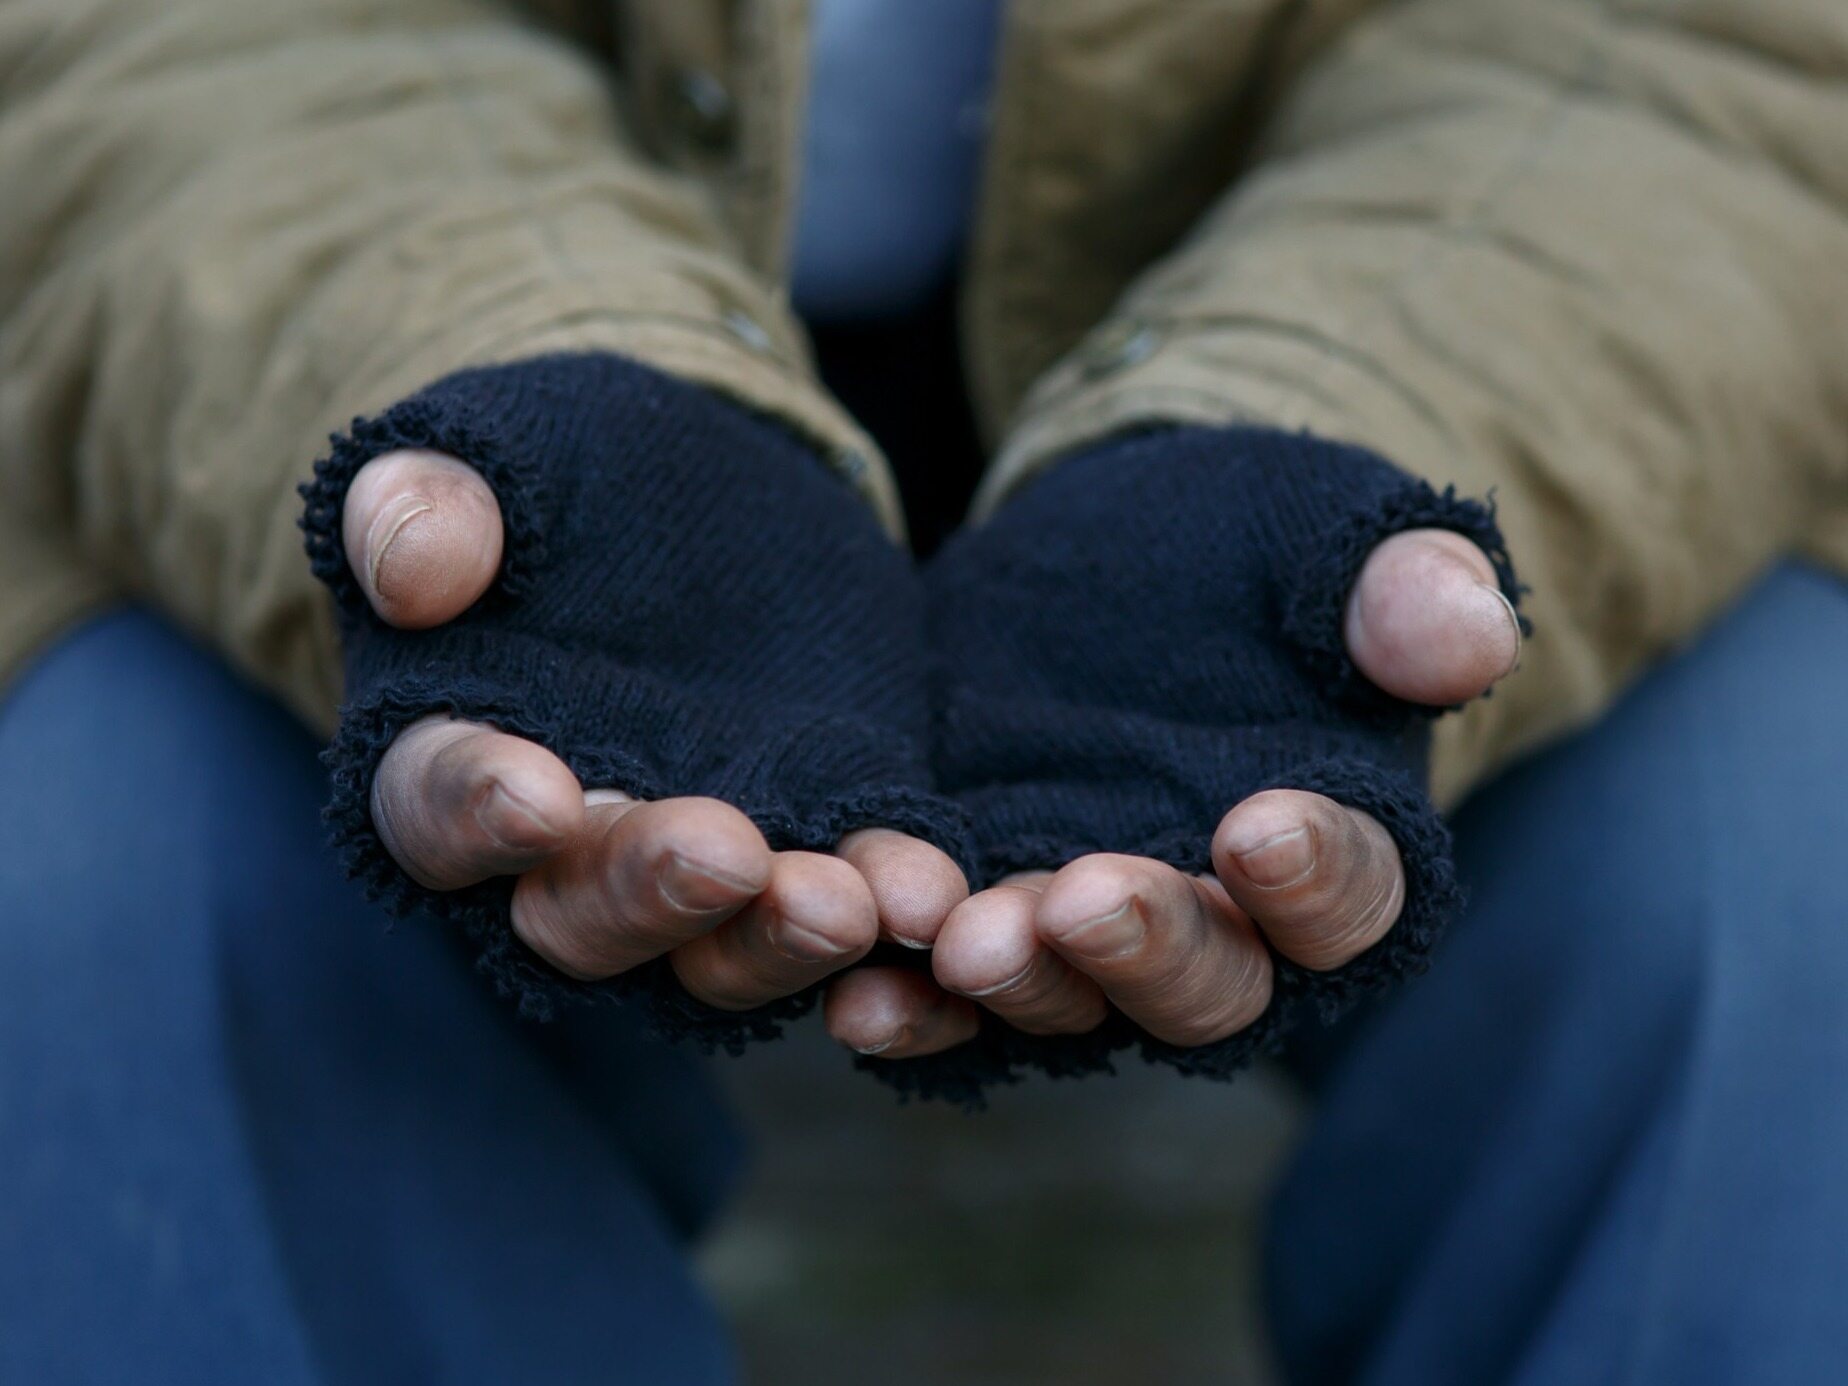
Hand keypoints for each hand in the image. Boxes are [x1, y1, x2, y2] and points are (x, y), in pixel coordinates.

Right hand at [342, 448, 970, 1013]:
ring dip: (780, 935)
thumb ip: (425, 504)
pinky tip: (929, 894)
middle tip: (724, 856)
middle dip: (651, 894)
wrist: (705, 477)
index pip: (440, 806)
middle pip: (585, 913)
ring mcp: (702, 857)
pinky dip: (886, 899)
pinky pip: (851, 892)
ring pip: (721, 944)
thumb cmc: (560, 468)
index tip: (536, 794)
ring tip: (850, 903)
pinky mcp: (818, 830)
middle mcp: (572, 847)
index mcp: (458, 756)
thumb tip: (413, 578)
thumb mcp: (491, 452)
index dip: (478, 809)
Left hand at [824, 527, 1517, 1057]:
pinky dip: (913, 1003)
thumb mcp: (1332, 537)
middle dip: (1148, 950)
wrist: (1123, 549)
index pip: (1351, 894)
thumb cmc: (1260, 546)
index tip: (1262, 827)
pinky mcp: (987, 902)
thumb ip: (1403, 589)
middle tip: (1082, 900)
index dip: (1316, 875)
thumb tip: (1471, 634)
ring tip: (964, 942)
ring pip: (1071, 998)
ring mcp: (1093, 929)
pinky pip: (951, 985)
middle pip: (1208, 984)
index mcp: (1334, 848)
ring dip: (1020, 982)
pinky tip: (861, 993)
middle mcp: (1221, 925)